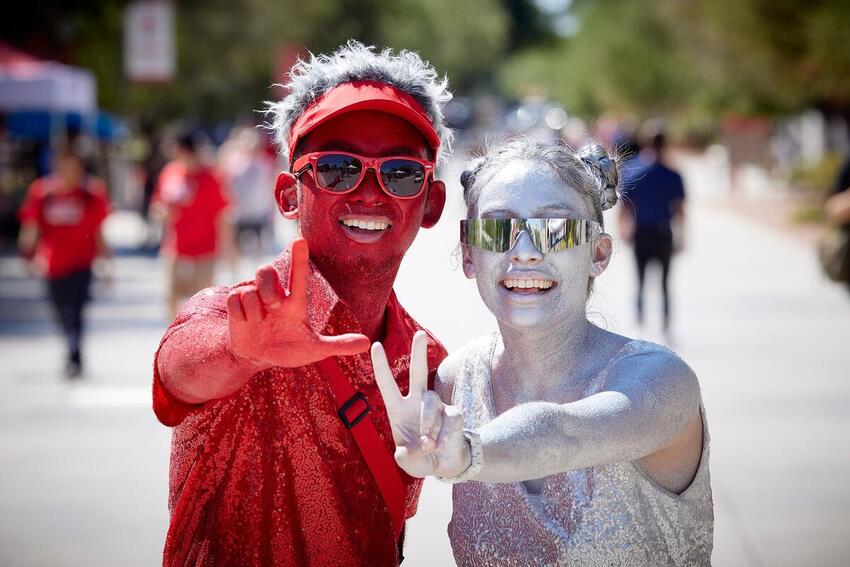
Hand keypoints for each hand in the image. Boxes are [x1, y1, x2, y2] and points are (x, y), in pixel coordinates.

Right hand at [226, 237, 370, 368]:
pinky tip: (247, 323)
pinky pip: (235, 299)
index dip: (299, 258)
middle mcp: (275, 295)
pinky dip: (241, 315)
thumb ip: (339, 345)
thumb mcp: (314, 350)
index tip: (300, 240)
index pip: (299, 276)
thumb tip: (367, 343)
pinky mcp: (236, 304)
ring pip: (249, 289)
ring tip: (260, 322)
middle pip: (266, 272)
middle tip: (273, 307)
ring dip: (253, 310)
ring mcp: (255, 298)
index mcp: (294, 303)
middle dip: (267, 289)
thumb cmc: (288, 349)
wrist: (258, 357)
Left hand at [371, 331, 469, 477]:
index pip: (387, 384)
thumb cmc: (421, 459)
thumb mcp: (408, 463)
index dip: (381, 365)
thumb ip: (405, 458)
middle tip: (419, 334)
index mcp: (398, 410)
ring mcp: (437, 406)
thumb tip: (406, 450)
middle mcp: (417, 403)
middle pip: (418, 373)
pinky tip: (441, 443)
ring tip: (428, 444)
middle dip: (419, 353)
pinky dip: (444, 433)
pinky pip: (449, 417)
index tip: (375, 345)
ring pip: (431, 402)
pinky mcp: (453, 414)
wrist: (445, 464)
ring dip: (428, 423)